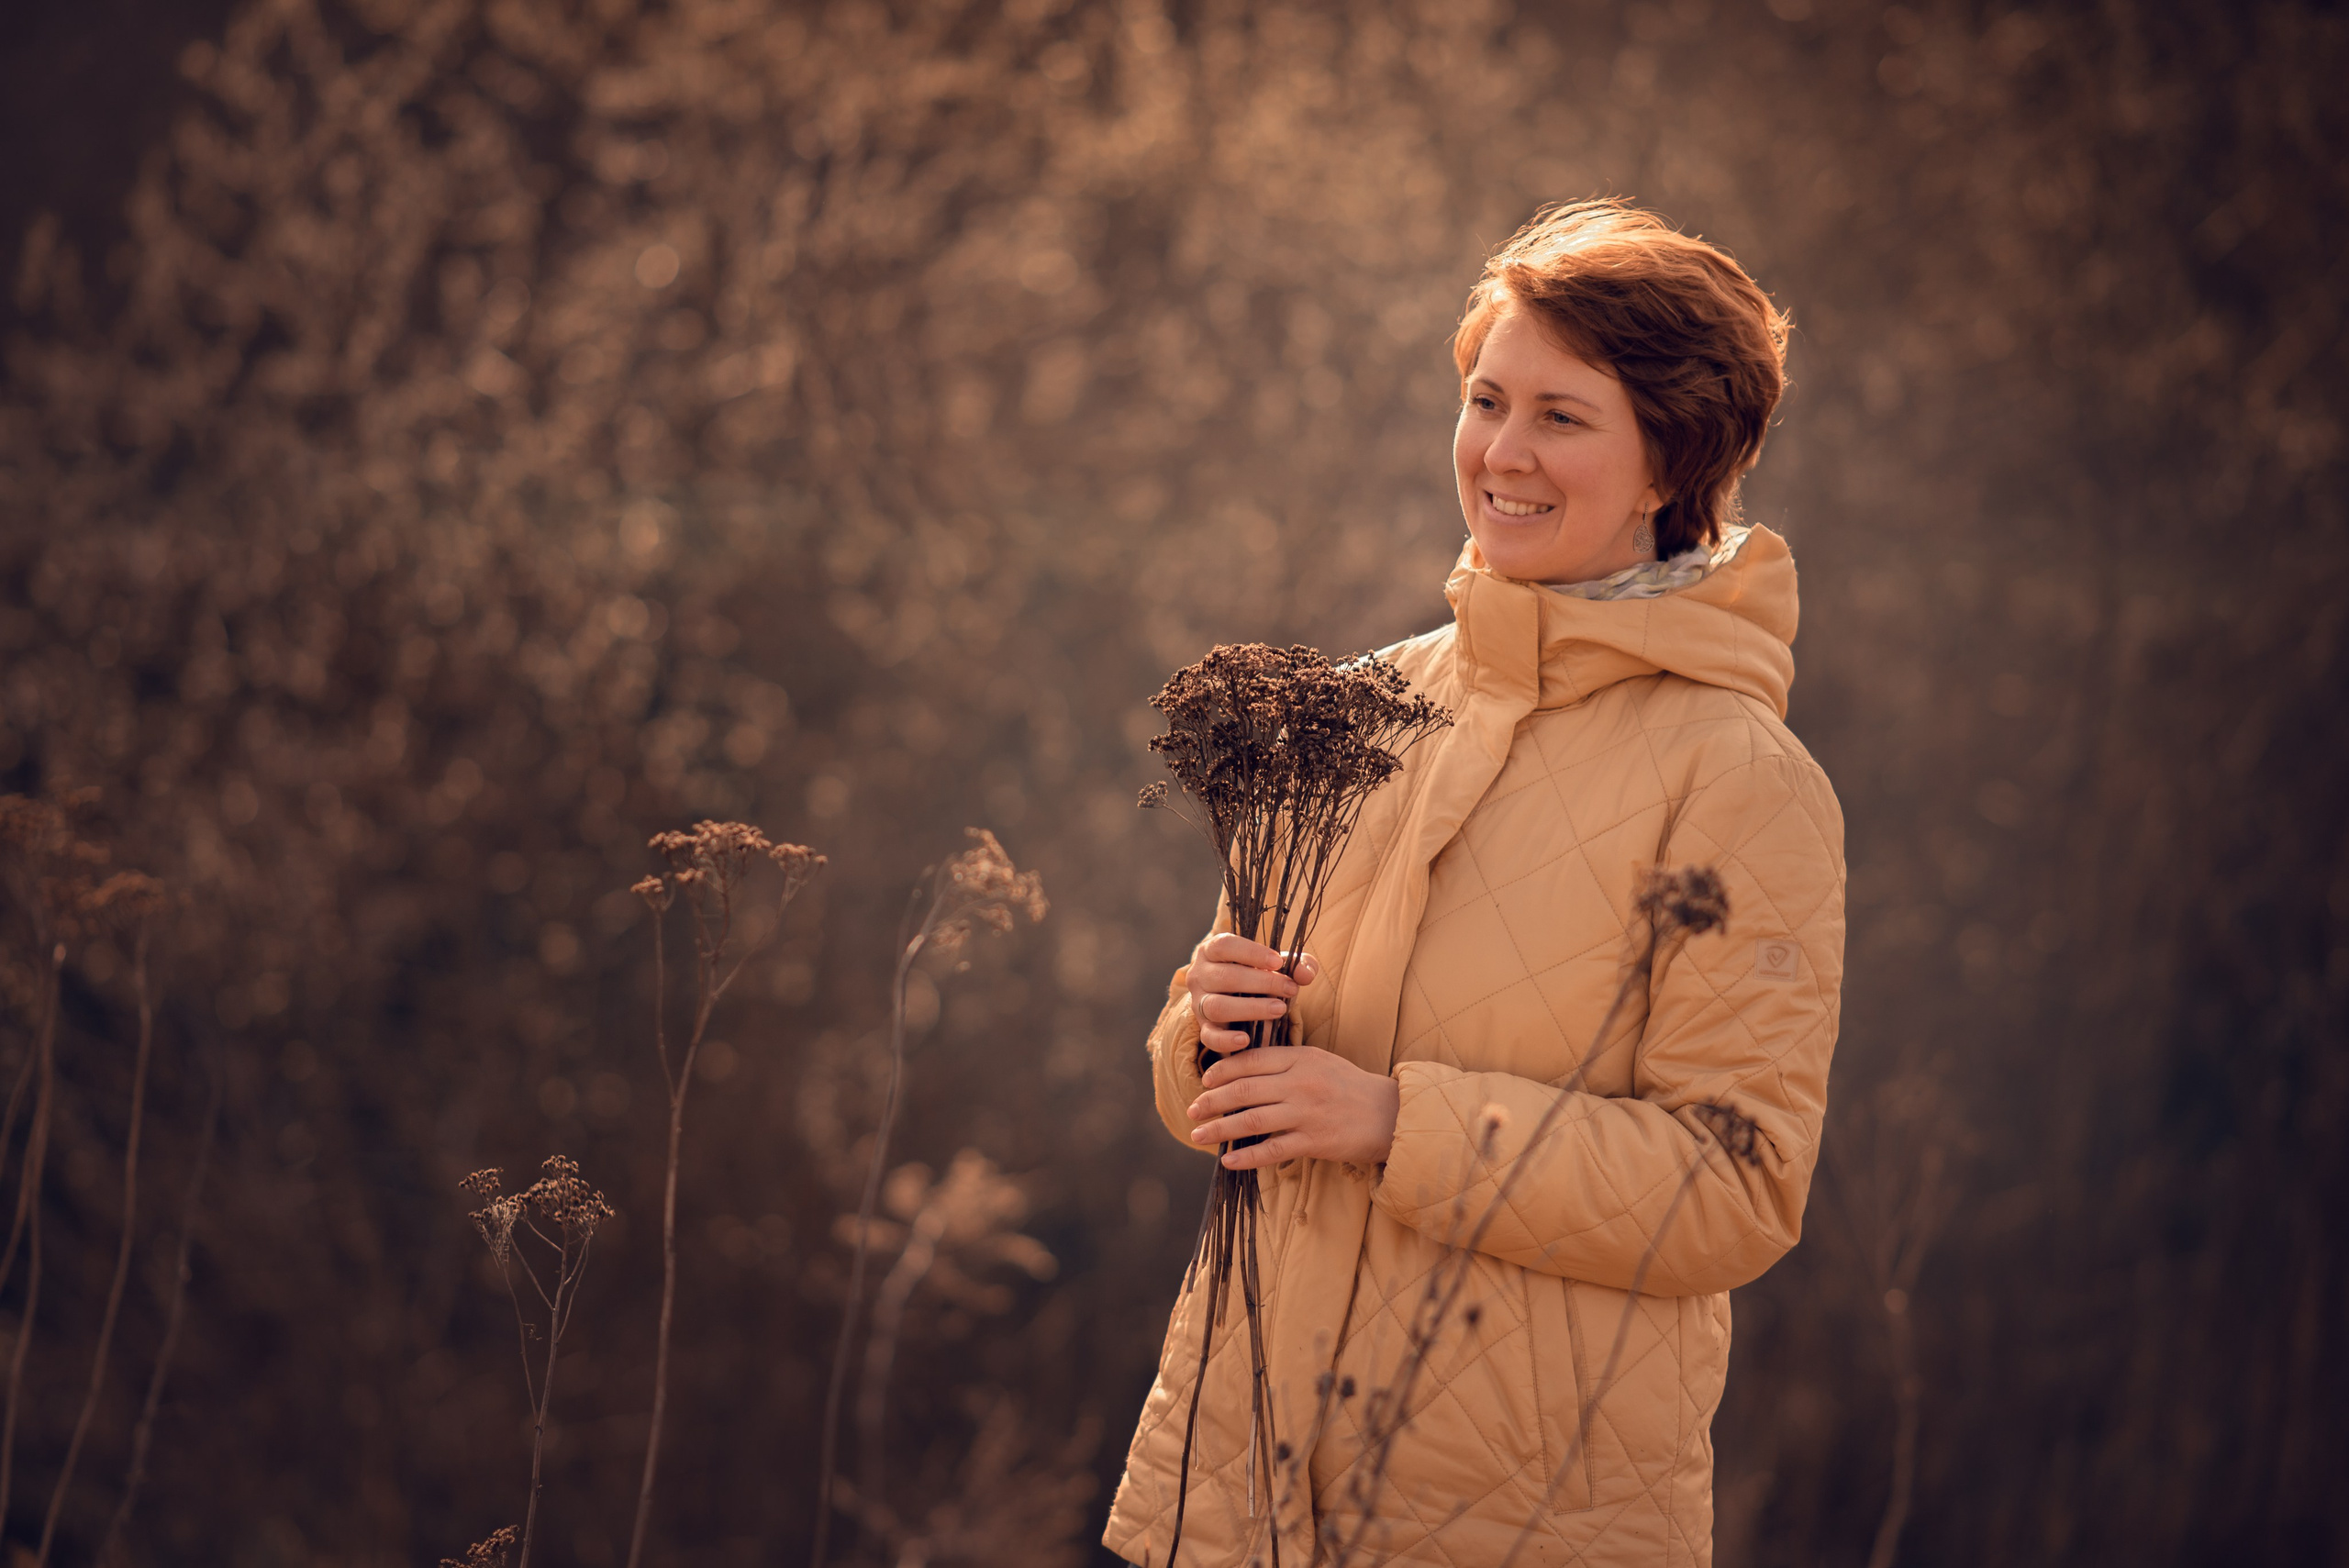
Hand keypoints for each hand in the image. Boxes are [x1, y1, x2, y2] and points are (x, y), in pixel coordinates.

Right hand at [1186, 932, 1320, 1056]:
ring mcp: (1199, 1003)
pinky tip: (1246, 1040)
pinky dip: (1226, 1040)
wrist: (1246, 1003)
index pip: (1225, 945)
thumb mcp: (1282, 966)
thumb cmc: (1263, 976)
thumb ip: (1300, 965)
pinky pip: (1209, 1037)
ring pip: (1217, 1006)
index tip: (1278, 962)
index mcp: (1213, 951)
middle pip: (1225, 977)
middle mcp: (1200, 975)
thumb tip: (1304, 974)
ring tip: (1280, 1009)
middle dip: (1262, 983)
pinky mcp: (1204, 1029)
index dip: (1251, 952)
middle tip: (1290, 988)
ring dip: (1250, 1008)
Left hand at [1187, 1046, 1400, 1169]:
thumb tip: (1242, 1068)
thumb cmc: (1348, 1086)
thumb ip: (1285, 1061)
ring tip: (1199, 1136)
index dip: (1222, 1071)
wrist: (1388, 1114)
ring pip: (1252, 1119)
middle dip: (1211, 1101)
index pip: (1251, 1060)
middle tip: (1191, 1111)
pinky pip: (1272, 1150)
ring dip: (1220, 1128)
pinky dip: (1247, 1156)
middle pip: (1244, 1090)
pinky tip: (1228, 1161)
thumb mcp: (1319, 1060)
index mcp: (1300, 1058)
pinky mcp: (1314, 1142)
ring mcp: (1307, 1113)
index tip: (1204, 1081)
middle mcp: (1300, 1083)